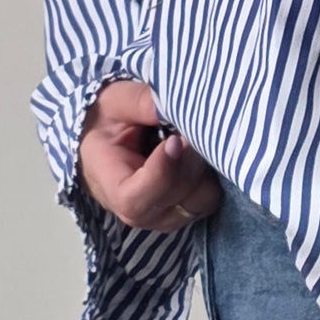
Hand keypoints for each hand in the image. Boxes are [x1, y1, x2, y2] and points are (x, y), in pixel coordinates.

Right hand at [77, 78, 222, 233]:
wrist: (108, 139)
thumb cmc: (109, 121)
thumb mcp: (117, 103)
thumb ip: (142, 103)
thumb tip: (178, 107)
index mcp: (109, 186)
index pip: (134, 199)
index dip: (161, 173)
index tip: (174, 141)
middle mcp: (137, 211)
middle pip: (174, 199)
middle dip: (188, 161)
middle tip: (189, 129)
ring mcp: (164, 216)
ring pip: (199, 202)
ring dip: (203, 168)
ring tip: (192, 140)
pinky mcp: (185, 211)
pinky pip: (210, 199)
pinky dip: (210, 175)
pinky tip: (196, 152)